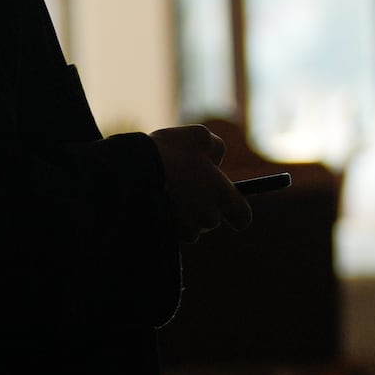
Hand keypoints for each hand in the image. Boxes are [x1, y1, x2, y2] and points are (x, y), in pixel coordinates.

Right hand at [151, 124, 251, 244]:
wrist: (132, 175)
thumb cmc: (170, 153)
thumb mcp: (200, 137)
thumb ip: (216, 149)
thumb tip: (215, 162)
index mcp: (224, 196)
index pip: (243, 218)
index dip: (235, 211)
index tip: (225, 203)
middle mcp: (208, 219)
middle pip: (211, 220)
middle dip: (201, 207)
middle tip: (183, 185)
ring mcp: (185, 231)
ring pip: (189, 227)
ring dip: (182, 214)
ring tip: (165, 191)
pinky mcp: (165, 237)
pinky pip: (170, 231)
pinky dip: (165, 219)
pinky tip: (153, 201)